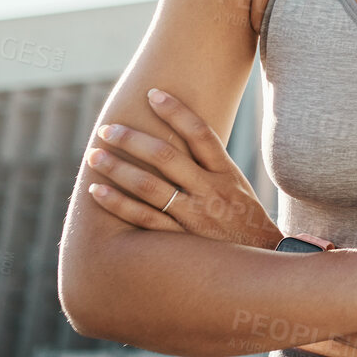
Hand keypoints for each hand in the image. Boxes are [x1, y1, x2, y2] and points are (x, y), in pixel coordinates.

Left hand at [86, 88, 282, 248]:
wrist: (262, 262)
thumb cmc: (245, 220)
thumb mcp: (237, 187)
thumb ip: (211, 165)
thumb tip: (184, 136)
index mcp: (226, 173)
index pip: (201, 133)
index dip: (177, 111)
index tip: (153, 93)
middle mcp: (210, 190)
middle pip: (167, 157)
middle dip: (133, 140)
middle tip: (107, 129)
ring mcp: (195, 215)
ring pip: (150, 187)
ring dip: (118, 168)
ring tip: (94, 155)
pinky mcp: (180, 239)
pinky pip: (143, 218)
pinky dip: (117, 203)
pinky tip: (97, 191)